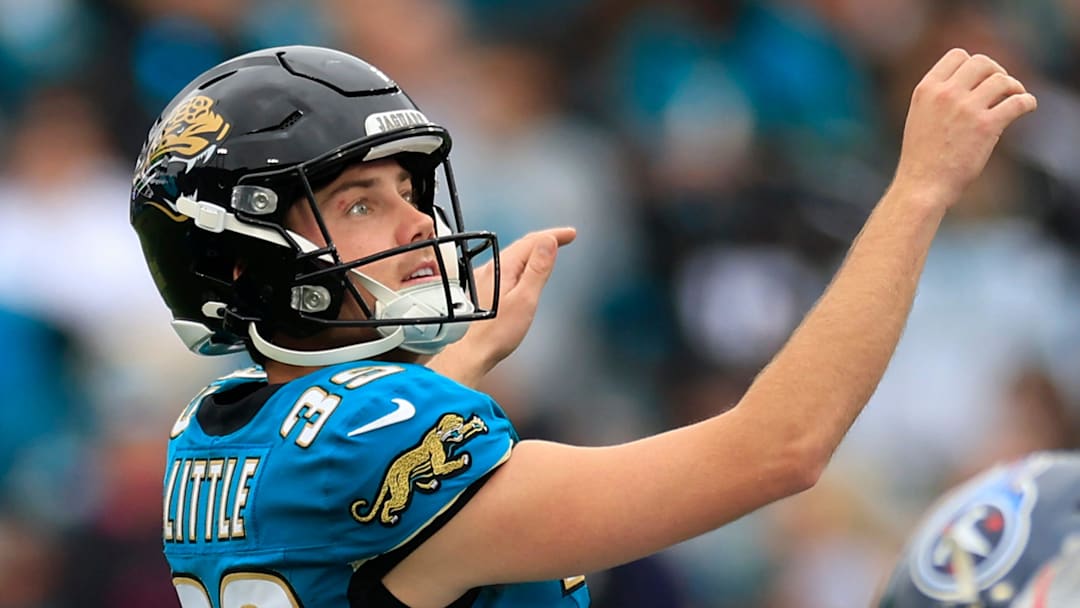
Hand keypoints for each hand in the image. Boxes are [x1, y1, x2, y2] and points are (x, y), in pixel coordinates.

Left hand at [427, 227, 576, 387]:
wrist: (469, 353)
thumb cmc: (496, 333)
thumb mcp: (525, 299)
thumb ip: (538, 269)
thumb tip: (549, 242)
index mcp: (502, 267)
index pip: (532, 241)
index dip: (554, 235)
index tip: (571, 234)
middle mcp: (491, 269)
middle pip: (522, 246)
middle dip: (546, 240)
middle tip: (566, 238)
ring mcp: (485, 279)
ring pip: (514, 258)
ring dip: (534, 252)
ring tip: (550, 251)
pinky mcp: (483, 291)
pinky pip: (507, 269)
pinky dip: (523, 265)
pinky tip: (526, 273)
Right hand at [893, 48, 1036, 206]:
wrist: (922, 185)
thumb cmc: (922, 157)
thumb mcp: (919, 116)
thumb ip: (938, 96)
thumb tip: (972, 82)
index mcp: (926, 89)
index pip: (958, 56)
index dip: (973, 65)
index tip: (980, 79)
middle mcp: (946, 94)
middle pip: (982, 62)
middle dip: (996, 72)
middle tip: (1000, 89)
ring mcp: (966, 109)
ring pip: (1002, 80)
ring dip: (1014, 87)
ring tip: (1015, 98)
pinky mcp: (986, 126)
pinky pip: (1018, 102)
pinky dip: (1028, 102)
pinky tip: (1027, 108)